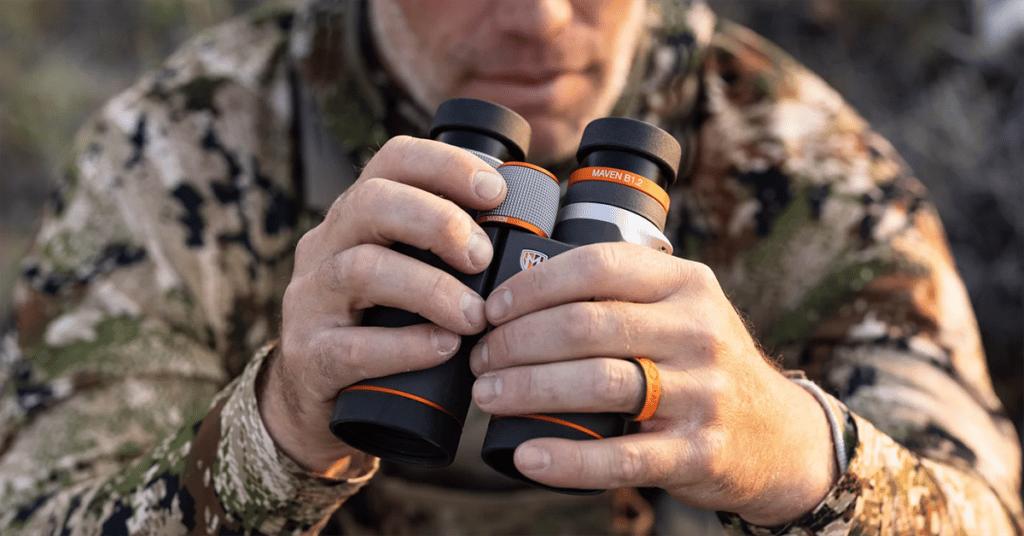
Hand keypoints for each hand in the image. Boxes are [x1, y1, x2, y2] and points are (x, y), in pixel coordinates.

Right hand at [258, 136, 505, 475]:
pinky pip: (352, 346)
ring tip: (476, 316)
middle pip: (372, 203)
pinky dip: (406, 346)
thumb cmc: (384, 327)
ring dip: (431, 289)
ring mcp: (311, 301)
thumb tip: (534, 238)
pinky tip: (445, 349)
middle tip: (484, 257)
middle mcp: (326, 247)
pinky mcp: (310, 358)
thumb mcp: (407, 274)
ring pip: (360, 270)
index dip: (446, 165)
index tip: (496, 191)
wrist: (321, 401)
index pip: (393, 161)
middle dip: (438, 222)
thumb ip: (448, 251)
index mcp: (357, 216)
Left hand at [469, 242, 838, 524]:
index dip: (533, 286)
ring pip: (597, 385)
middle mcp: (699, 331)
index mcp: (687, 283)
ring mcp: (703, 393)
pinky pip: (621, 458)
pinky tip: (527, 456)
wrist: (777, 436)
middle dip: (517, 342)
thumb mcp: (683, 309)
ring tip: (489, 396)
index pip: (597, 266)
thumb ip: (623, 292)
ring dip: (528, 389)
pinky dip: (566, 459)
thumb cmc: (702, 364)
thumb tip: (518, 289)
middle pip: (587, 326)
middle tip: (480, 358)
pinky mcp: (699, 452)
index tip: (491, 309)